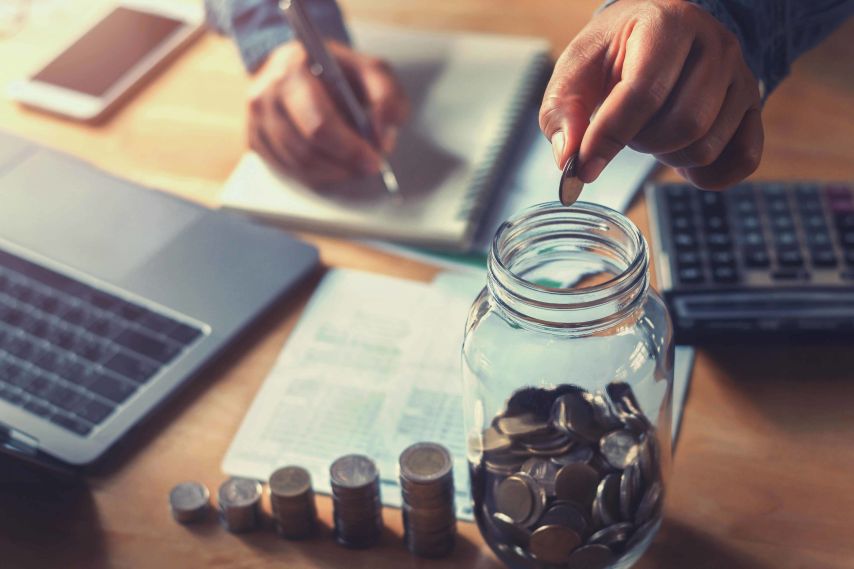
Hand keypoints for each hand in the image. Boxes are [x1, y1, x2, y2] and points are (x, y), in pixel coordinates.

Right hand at [248, 40, 408, 185]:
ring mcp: (256, 119)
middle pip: (306, 150)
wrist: (298, 65)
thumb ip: (387, 98)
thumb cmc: (337, 70)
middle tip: (367, 167)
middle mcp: (266, 94)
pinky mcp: (254, 139)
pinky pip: (286, 171)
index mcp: (293, 70)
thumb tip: (381, 137)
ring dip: (332, 173)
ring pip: (297, 165)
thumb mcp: (371, 71)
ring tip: (353, 165)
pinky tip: (332, 166)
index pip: (319, 124)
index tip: (373, 161)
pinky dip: (316, 175)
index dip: (349, 149)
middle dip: (343, 166)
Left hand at [540, 0, 762, 189]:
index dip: (609, 137)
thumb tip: (568, 158)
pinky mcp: (755, 106)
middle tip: (628, 130)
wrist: (658, 36)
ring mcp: (742, 76)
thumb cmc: (615, 54)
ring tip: (653, 132)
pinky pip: (743, 160)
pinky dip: (707, 176)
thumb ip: (562, 111)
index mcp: (668, 25)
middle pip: (684, 125)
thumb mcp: (577, 70)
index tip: (584, 167)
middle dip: (643, 143)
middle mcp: (716, 45)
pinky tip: (682, 159)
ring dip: (668, 157)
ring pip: (707, 146)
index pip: (643, 93)